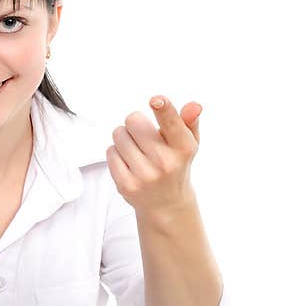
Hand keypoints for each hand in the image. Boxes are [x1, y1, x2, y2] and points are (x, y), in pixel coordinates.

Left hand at [106, 96, 201, 213]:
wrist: (166, 204)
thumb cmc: (175, 164)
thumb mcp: (188, 143)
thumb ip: (190, 121)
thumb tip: (195, 106)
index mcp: (183, 148)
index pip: (172, 123)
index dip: (162, 108)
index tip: (156, 101)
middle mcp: (165, 162)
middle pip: (134, 120)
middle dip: (135, 123)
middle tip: (143, 136)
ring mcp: (145, 175)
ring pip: (119, 134)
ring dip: (124, 138)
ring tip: (137, 150)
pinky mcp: (126, 185)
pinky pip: (110, 152)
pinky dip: (116, 153)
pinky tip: (129, 163)